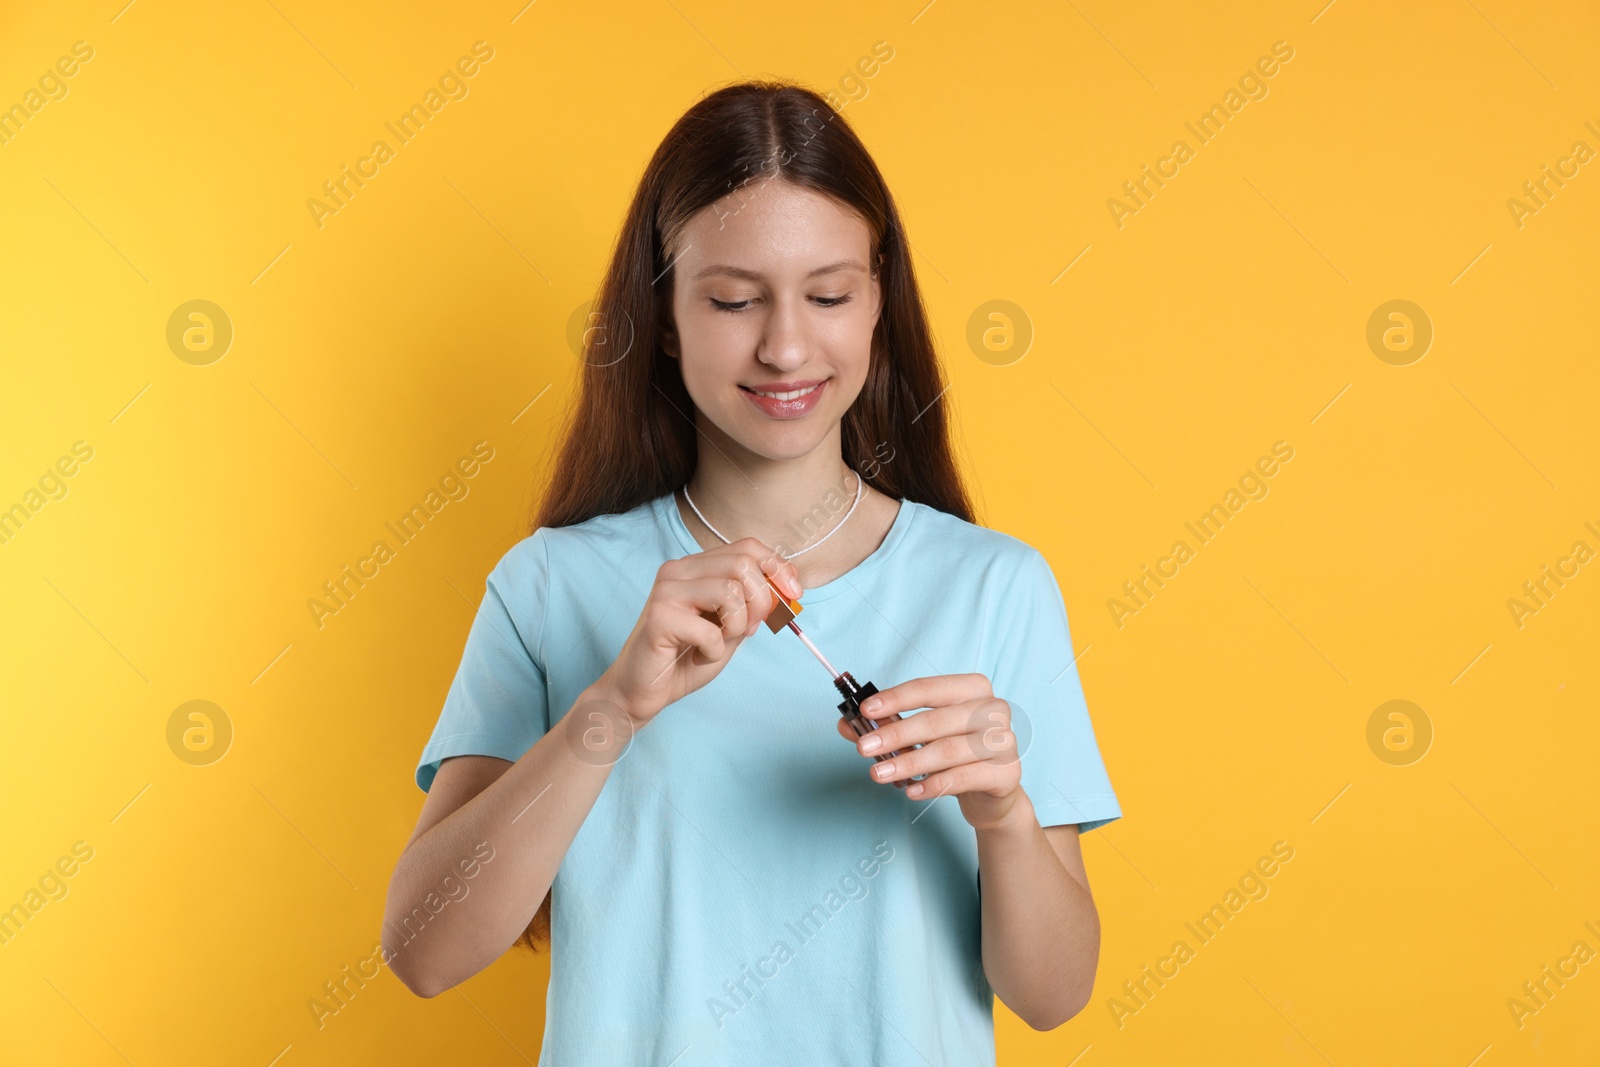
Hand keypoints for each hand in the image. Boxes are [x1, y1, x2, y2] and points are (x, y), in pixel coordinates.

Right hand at [595, 537, 801, 728]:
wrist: (642, 690)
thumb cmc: (685, 658)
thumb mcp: (730, 627)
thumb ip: (753, 605)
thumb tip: (789, 588)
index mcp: (695, 567)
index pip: (746, 547)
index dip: (777, 567)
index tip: (795, 593)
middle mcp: (678, 570)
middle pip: (742, 564)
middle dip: (761, 601)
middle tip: (749, 630)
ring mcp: (666, 591)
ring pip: (730, 591)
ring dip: (737, 626)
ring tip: (719, 643)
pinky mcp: (659, 617)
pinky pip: (711, 630)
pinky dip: (715, 651)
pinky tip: (699, 656)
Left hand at [835, 673, 1026, 831]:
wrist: (992, 793)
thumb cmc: (956, 754)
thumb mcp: (920, 736)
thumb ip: (887, 726)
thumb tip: (846, 724)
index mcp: (973, 688)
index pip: (929, 688)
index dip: (895, 698)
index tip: (865, 711)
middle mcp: (993, 709)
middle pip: (936, 720)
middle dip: (895, 734)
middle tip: (863, 748)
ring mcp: (1004, 741)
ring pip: (947, 750)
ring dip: (908, 762)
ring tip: (880, 774)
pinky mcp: (1007, 773)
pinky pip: (963, 777)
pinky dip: (932, 785)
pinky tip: (911, 790)